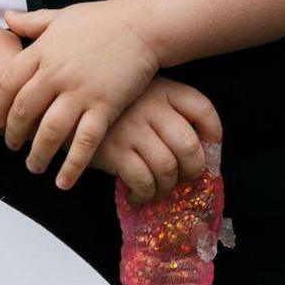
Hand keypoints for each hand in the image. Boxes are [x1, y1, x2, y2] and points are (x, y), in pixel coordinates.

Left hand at [0, 0, 165, 187]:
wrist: (143, 25)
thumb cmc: (102, 19)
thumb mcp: (63, 15)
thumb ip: (33, 21)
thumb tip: (6, 17)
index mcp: (43, 50)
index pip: (8, 84)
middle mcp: (56, 73)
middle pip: (23, 111)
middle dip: (14, 134)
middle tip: (13, 148)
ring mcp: (80, 91)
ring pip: (49, 132)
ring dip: (38, 154)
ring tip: (34, 166)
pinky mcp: (105, 106)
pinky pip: (84, 142)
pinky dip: (72, 165)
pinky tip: (63, 181)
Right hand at [94, 76, 222, 205]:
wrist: (70, 105)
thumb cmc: (115, 106)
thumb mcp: (145, 93)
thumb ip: (171, 112)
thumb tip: (201, 153)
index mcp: (165, 90)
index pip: (203, 109)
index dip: (214, 136)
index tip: (209, 154)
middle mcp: (152, 108)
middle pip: (189, 147)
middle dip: (193, 171)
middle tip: (184, 178)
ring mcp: (132, 129)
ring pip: (167, 168)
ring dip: (168, 187)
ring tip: (159, 188)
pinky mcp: (114, 150)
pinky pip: (142, 180)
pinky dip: (146, 193)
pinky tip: (138, 194)